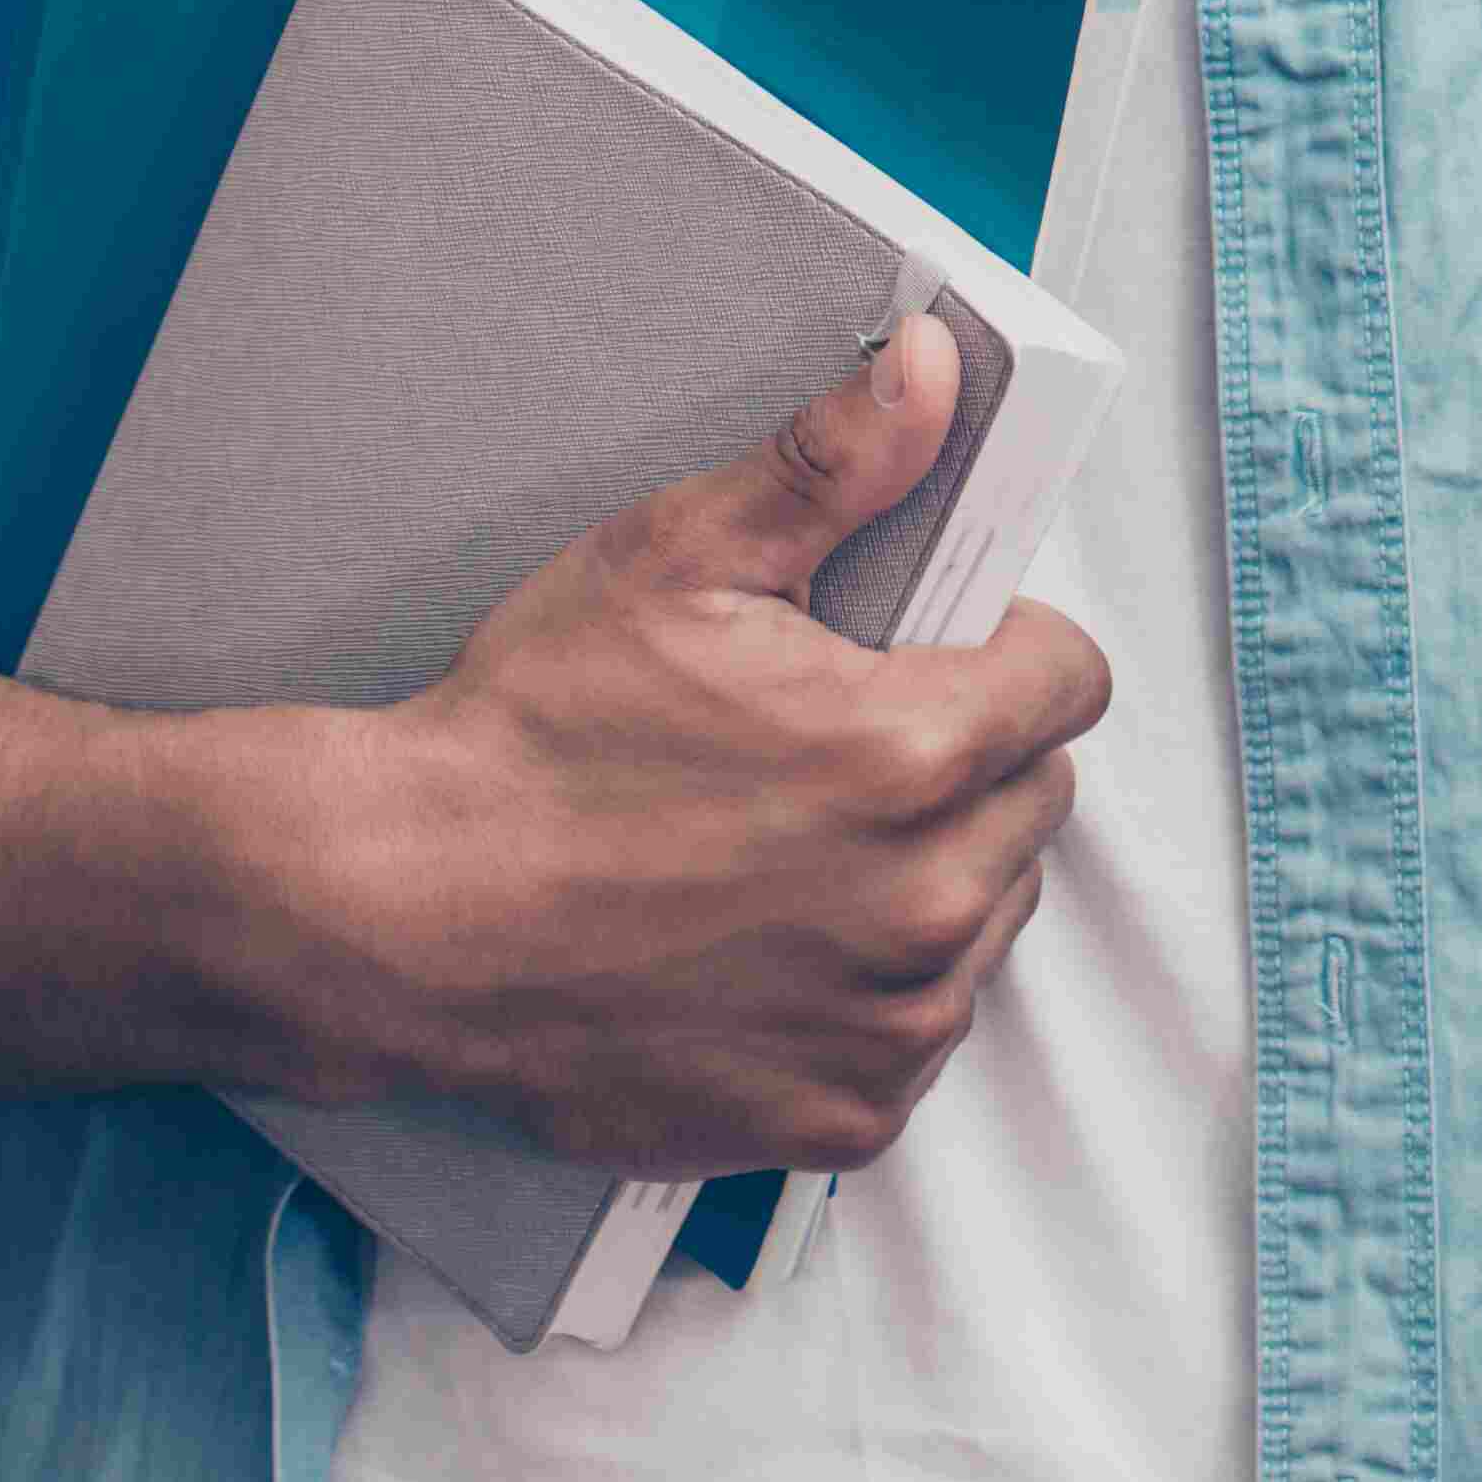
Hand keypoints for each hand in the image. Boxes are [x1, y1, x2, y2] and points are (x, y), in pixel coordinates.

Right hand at [226, 313, 1108, 1177]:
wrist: (409, 916)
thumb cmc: (530, 737)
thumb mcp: (673, 559)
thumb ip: (831, 463)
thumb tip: (933, 366)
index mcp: (912, 753)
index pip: (1072, 680)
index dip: (1001, 645)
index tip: (927, 650)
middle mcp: (929, 903)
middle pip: (1037, 798)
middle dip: (962, 758)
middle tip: (829, 743)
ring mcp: (892, 1024)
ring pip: (985, 915)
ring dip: (924, 875)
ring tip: (785, 844)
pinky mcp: (847, 1115)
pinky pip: (919, 1030)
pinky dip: (867, 989)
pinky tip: (766, 943)